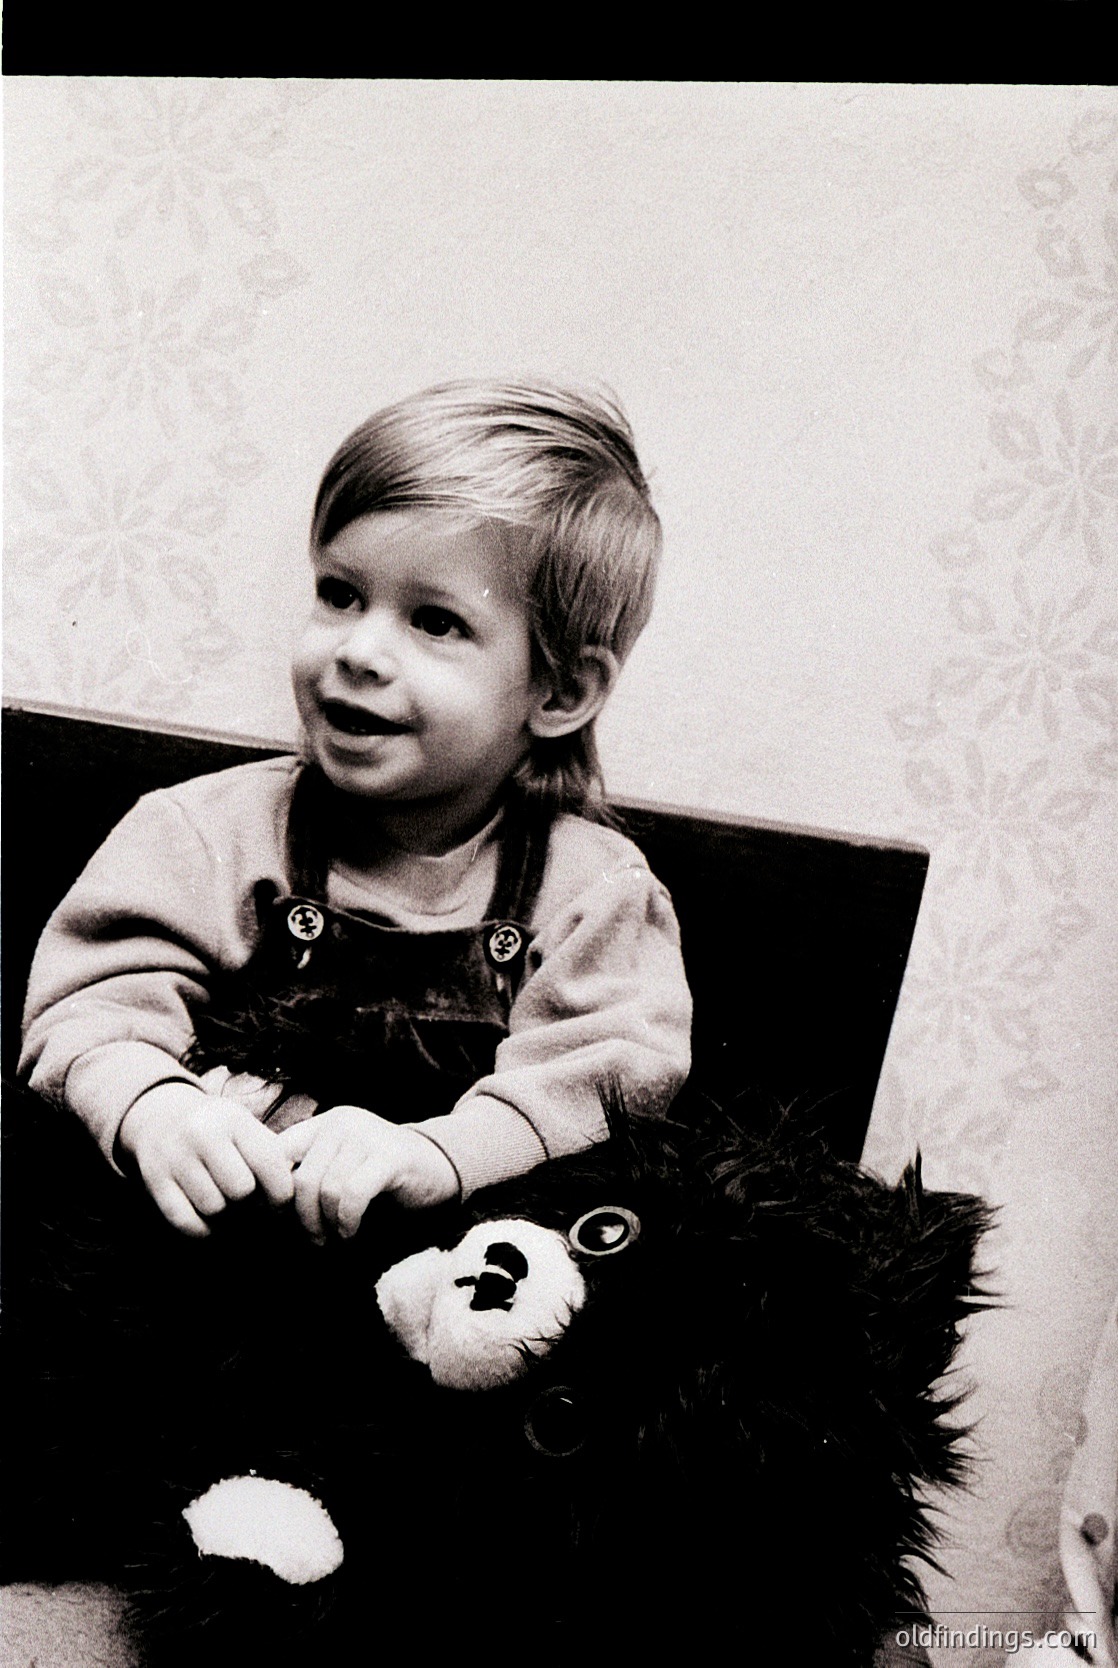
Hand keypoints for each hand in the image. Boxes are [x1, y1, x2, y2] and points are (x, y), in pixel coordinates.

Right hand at [118, 1081, 294, 1237]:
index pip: (269, 1164)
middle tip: (248, 1204)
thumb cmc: (220, 1132)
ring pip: (213, 1209)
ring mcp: (175, 1156)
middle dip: (249, 1203)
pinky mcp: (155, 1180)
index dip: (281, 1194)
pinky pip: (186, 1223)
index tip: (279, 1204)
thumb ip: (273, 1157)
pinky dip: (202, 1231)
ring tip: (227, 1206)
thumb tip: (297, 1199)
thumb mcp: (246, 1130)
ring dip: (225, 1217)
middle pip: (240, 1190)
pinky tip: (208, 1220)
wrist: (162, 1118)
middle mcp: (202, 1133)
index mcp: (234, 1119)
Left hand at [277, 1107, 458, 1242]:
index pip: (278, 1153)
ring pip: (327, 1189)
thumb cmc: (381, 1176)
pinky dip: (347, 1221)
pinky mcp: (390, 1157)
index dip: (273, 1192)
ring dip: (327, 1224)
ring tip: (334, 1238)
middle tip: (314, 1239)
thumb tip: (265, 1207)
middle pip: (303, 1179)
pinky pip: (353, 1195)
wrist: (439, 1167)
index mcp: (324, 1123)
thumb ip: (309, 1174)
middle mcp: (342, 1123)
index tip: (281, 1221)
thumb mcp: (340, 1166)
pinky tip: (351, 1232)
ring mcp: (368, 1136)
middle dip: (303, 1219)